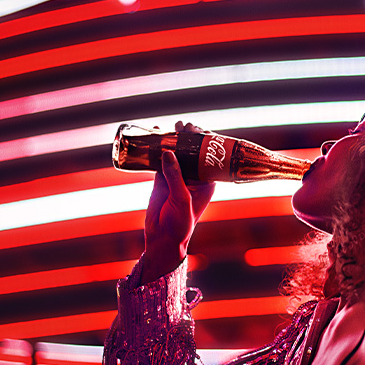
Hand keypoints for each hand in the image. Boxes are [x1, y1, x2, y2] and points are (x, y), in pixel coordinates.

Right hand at [142, 122, 214, 283]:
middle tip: (184, 125)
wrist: (163, 239)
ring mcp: (177, 177)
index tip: (198, 129)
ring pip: (177, 153)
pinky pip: (160, 160)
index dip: (205, 141)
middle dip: (189, 136)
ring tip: (172, 126)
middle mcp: (194, 177)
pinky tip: (155, 134)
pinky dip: (158, 148)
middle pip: (193, 151)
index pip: (210, 156)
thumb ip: (175, 176)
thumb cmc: (181, 224)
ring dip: (174, 139)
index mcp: (207, 181)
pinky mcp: (161, 179)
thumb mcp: (181, 199)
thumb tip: (168, 153)